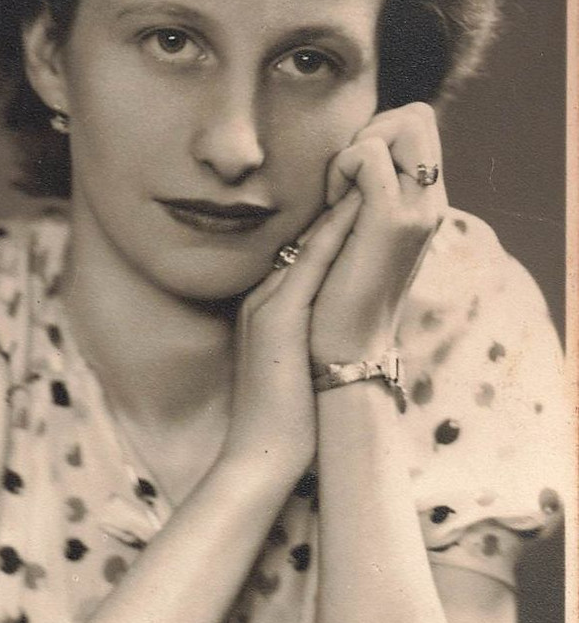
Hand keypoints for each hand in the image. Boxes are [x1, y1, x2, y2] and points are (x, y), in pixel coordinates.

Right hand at [220, 188, 364, 484]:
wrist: (259, 456)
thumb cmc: (283, 419)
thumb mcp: (289, 363)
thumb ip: (301, 332)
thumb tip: (327, 320)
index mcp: (267, 308)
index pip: (302, 253)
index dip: (329, 221)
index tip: (356, 194)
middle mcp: (264, 298)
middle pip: (304, 238)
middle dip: (335, 202)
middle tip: (361, 166)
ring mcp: (268, 305)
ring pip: (308, 242)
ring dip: (337, 207)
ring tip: (363, 171)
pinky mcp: (279, 319)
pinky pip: (311, 266)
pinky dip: (334, 235)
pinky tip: (355, 211)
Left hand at [310, 102, 447, 363]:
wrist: (343, 345)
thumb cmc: (335, 291)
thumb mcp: (353, 231)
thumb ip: (360, 194)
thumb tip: (342, 157)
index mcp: (424, 202)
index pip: (417, 123)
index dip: (378, 131)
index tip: (348, 176)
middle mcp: (431, 201)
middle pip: (417, 115)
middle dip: (373, 130)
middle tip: (344, 179)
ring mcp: (418, 209)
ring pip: (402, 124)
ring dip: (358, 147)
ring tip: (338, 195)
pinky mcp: (393, 220)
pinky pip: (369, 155)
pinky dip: (343, 167)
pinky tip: (331, 204)